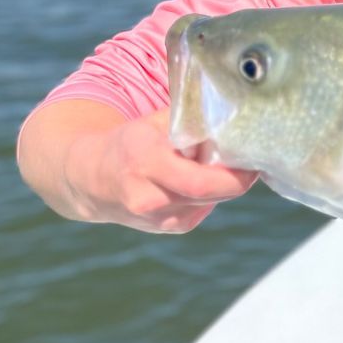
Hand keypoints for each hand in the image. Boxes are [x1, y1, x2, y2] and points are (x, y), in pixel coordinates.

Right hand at [64, 108, 257, 232]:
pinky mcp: (168, 227)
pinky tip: (199, 179)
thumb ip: (192, 120)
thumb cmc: (129, 142)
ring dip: (222, 185)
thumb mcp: (154, 122)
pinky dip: (210, 195)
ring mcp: (158, 219)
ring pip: (211, 202)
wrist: (90, 178)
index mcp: (145, 163)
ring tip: (216, 164)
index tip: (253, 156)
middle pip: (211, 194)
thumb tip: (234, 115)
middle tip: (248, 159)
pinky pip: (203, 209)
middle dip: (236, 177)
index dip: (236, 174)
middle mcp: (149, 198)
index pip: (202, 181)